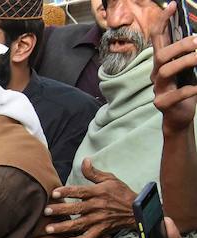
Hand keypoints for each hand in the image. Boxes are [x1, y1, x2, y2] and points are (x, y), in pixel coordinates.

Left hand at [44, 159, 137, 237]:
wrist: (137, 210)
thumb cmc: (121, 193)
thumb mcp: (110, 179)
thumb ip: (94, 172)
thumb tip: (84, 160)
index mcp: (98, 192)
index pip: (80, 191)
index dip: (67, 191)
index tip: (53, 193)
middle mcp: (97, 206)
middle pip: (76, 209)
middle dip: (60, 210)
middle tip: (45, 211)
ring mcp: (99, 220)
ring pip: (79, 225)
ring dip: (63, 228)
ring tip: (48, 229)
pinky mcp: (101, 231)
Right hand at [152, 4, 196, 135]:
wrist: (179, 117)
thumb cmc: (185, 89)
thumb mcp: (187, 68)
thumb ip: (189, 53)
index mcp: (162, 63)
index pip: (157, 39)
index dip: (162, 21)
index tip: (172, 5)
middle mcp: (157, 74)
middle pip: (161, 55)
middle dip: (181, 46)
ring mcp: (158, 89)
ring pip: (165, 71)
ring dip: (186, 62)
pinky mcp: (163, 103)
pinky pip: (175, 94)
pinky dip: (190, 89)